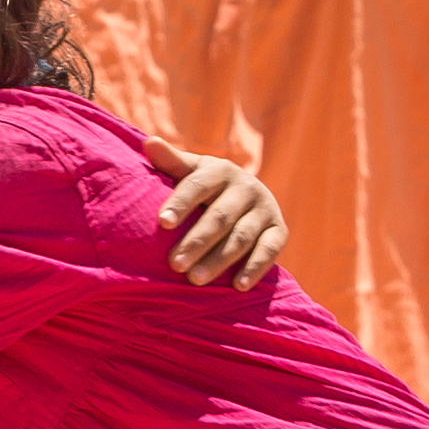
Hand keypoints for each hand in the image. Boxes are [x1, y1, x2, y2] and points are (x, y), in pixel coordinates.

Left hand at [134, 135, 286, 286]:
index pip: (198, 185)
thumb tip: (149, 142)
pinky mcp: (279, 230)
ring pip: (242, 237)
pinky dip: (255, 268)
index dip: (181, 202)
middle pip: (220, 216)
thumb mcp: (191, 173)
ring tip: (195, 280)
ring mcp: (265, 209)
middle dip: (196, 241)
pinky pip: (270, 250)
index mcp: (220, 171)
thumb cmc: (206, 188)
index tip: (161, 221)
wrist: (246, 197)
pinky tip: (238, 286)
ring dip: (219, 259)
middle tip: (174, 264)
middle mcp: (246, 187)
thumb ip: (171, 162)